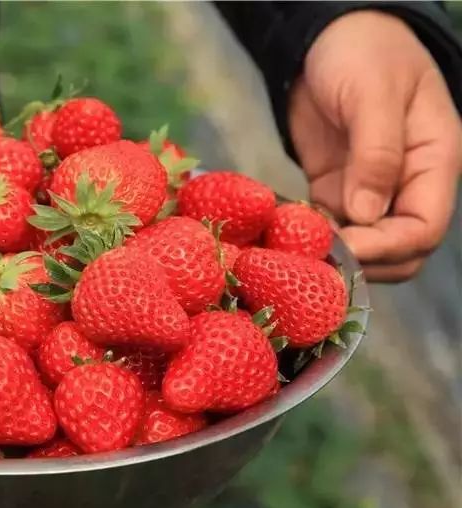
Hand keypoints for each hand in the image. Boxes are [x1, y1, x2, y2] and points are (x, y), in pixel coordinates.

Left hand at [289, 10, 461, 281]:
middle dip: (362, 261)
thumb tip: (367, 216)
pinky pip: (329, 226)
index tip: (344, 249)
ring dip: (332, 254)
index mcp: (433, 162)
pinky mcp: (335, 188)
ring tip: (293, 251)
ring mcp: (369, 189)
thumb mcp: (373, 95)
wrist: (327, 37)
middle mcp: (407, 184)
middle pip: (397, 251)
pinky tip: (282, 235)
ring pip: (363, 246)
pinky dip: (309, 237)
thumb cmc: (362, 51)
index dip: (387, 247)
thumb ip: (376, 154)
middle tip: (313, 258)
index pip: (424, 228)